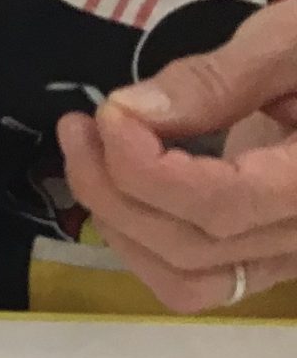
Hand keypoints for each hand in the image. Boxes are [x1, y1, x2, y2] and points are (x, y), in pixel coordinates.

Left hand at [56, 1, 296, 312]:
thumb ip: (220, 78)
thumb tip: (133, 111)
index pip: (222, 204)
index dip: (147, 167)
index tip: (109, 113)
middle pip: (191, 247)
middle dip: (114, 188)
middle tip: (81, 124)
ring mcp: (293, 255)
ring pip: (186, 279)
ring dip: (119, 223)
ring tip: (88, 153)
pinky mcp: (273, 253)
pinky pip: (199, 278)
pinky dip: (144, 243)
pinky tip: (119, 187)